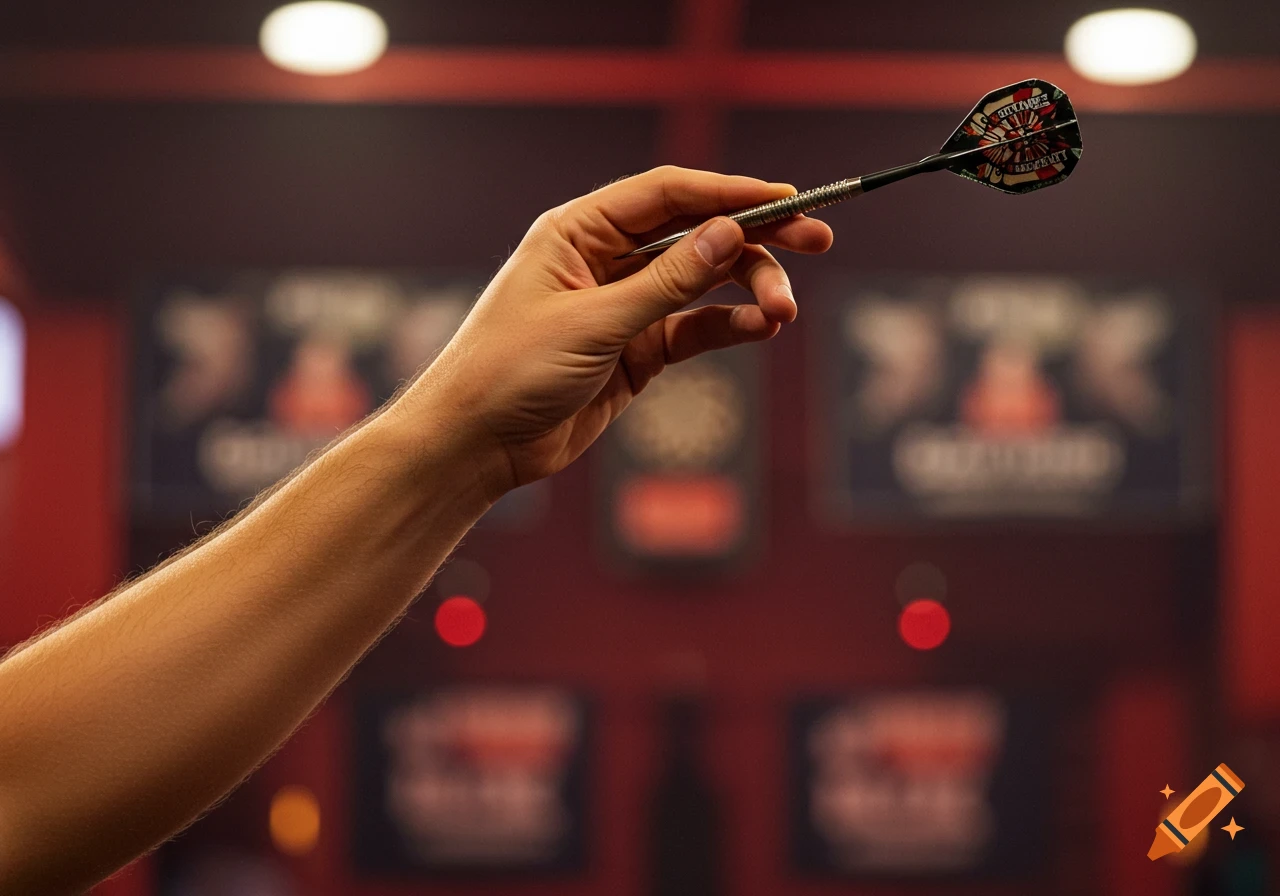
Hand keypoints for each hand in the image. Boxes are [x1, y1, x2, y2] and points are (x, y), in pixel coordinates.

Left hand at [407, 165, 833, 496]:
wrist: (475, 444)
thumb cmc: (509, 370)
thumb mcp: (594, 323)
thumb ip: (666, 282)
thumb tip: (729, 233)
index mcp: (579, 230)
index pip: (669, 194)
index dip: (731, 192)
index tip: (788, 200)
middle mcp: (604, 259)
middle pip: (696, 233)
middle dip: (757, 237)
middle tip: (817, 239)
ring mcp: (623, 306)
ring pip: (703, 284)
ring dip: (747, 291)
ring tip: (782, 312)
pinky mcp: (635, 351)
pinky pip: (693, 329)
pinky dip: (728, 328)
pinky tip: (761, 331)